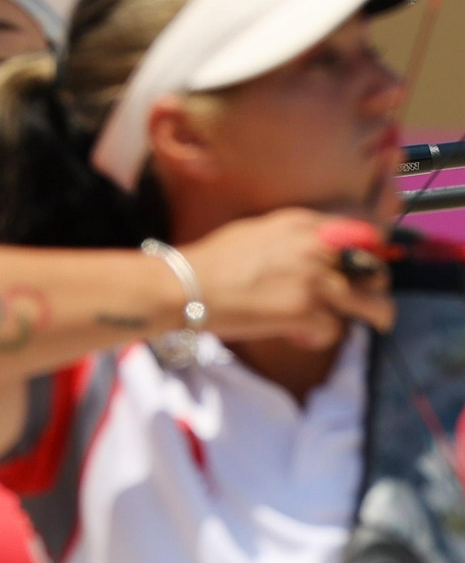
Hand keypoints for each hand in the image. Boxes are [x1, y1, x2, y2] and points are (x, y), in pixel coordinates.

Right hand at [185, 209, 394, 349]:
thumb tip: (316, 250)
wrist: (188, 285)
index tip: (367, 266)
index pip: (362, 234)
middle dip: (375, 287)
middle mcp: (316, 247)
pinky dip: (317, 337)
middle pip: (375, 270)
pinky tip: (296, 335)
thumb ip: (293, 237)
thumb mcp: (257, 232)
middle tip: (368, 299)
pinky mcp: (307, 312)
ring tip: (372, 323)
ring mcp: (314, 280)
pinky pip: (334, 331)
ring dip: (373, 316)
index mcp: (302, 224)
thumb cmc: (213, 260)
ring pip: (373, 305)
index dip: (371, 252)